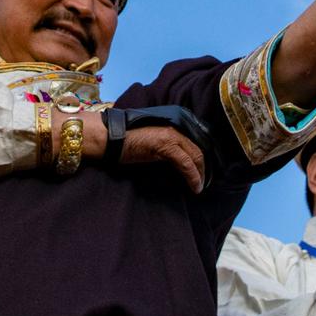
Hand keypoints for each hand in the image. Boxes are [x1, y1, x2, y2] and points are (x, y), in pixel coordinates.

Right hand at [77, 114, 206, 194]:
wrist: (111, 137)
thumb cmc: (126, 143)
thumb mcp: (151, 144)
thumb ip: (165, 149)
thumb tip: (177, 163)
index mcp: (172, 127)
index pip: (194, 143)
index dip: (200, 160)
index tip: (202, 174)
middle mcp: (174, 129)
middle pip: (198, 149)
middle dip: (203, 168)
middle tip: (204, 183)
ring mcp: (171, 135)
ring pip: (195, 156)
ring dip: (200, 174)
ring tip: (199, 187)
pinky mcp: (166, 144)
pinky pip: (186, 162)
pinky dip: (193, 175)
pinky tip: (195, 186)